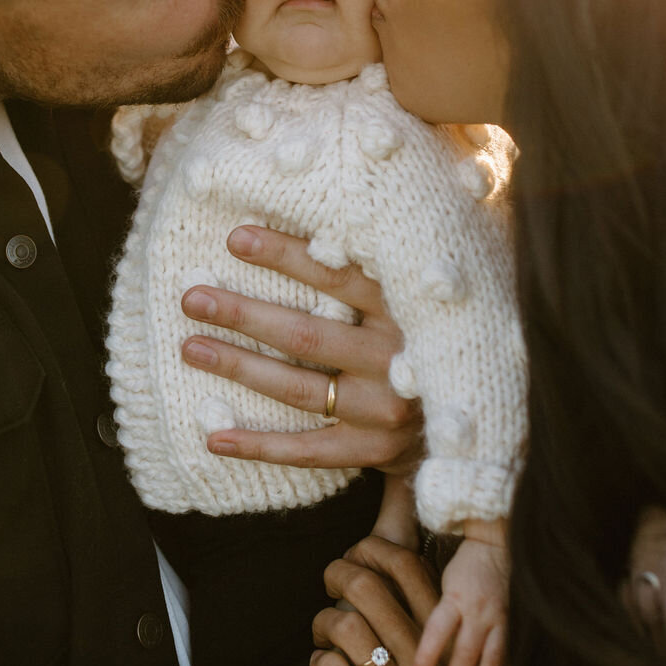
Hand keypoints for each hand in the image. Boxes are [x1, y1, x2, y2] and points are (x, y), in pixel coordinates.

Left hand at [180, 226, 421, 472]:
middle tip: (193, 298)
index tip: (235, 238)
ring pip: (298, 388)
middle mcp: (395, 360)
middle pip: (305, 335)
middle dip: (243, 314)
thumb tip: (319, 214)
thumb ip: (374, 265)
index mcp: (405, 311)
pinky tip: (215, 436)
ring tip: (192, 347)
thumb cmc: (429, 337)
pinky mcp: (371, 450)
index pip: (337, 276)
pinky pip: (307, 451)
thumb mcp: (415, 294)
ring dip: (239, 367)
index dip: (285, 256)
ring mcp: (383, 410)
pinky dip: (259, 445)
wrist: (474, 415)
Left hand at [311, 536, 501, 665]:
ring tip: (321, 630)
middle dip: (339, 572)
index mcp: (449, 644)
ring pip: (350, 630)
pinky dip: (322, 665)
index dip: (376, 548)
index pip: (411, 570)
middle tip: (330, 577)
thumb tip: (400, 585)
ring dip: (324, 622)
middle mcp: (428, 665)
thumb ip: (438, 634)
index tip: (357, 552)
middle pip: (371, 589)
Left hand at [413, 536, 506, 665]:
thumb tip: (418, 637)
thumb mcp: (444, 583)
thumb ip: (438, 611)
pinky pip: (509, 651)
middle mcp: (477, 610)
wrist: (496, 546)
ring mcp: (499, 617)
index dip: (428, 654)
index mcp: (454, 598)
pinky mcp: (514, 622)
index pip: (438, 630)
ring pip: (492, 656)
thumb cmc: (464, 566)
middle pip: (466, 650)